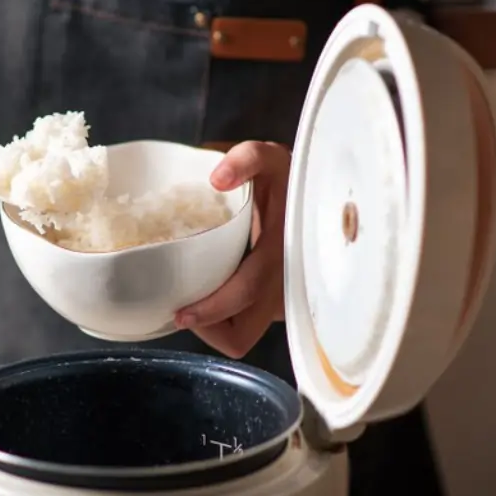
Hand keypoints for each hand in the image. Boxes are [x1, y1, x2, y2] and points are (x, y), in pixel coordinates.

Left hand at [175, 141, 290, 358]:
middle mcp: (283, 285)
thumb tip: (218, 178)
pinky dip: (225, 318)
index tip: (181, 313)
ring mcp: (280, 300)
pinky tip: (210, 291)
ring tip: (193, 298)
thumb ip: (247, 159)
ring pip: (242, 336)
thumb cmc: (286, 180)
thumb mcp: (270, 159)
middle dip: (208, 329)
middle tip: (181, 308)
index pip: (246, 293)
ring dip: (215, 326)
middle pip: (241, 336)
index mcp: (281, 253)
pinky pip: (246, 325)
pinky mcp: (274, 305)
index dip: (212, 310)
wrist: (315, 195)